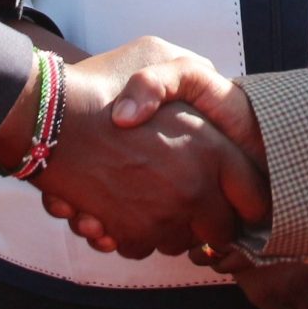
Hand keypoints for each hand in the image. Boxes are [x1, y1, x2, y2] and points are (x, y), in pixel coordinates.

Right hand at [58, 45, 267, 257]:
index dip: (250, 203)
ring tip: (152, 201)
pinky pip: (143, 249)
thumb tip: (213, 91)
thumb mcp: (163, 60)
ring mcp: (163, 216)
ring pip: (182, 244)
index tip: (239, 202)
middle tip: (195, 210)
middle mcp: (195, 188)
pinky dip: (134, 235)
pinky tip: (122, 210)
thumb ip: (196, 78)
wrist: (51, 119)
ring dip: (171, 230)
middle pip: (222, 232)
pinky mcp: (130, 234)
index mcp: (213, 149)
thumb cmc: (106, 84)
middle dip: (211, 224)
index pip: (256, 196)